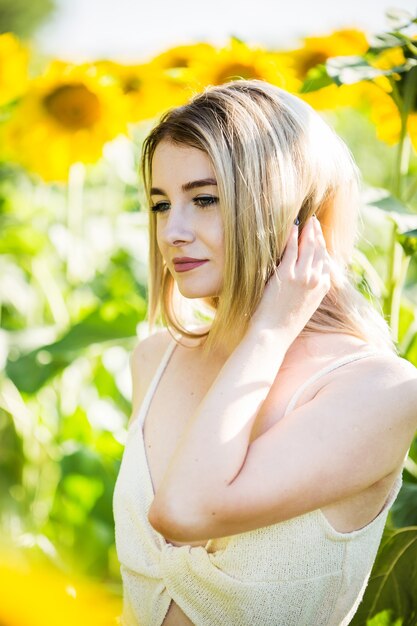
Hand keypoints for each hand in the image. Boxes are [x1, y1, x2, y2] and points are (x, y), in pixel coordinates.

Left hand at [250, 216, 330, 340]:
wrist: (274, 334)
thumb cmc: (285, 323)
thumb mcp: (305, 306)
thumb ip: (309, 289)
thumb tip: (305, 278)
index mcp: (322, 288)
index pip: (326, 260)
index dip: (322, 246)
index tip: (318, 236)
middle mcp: (316, 280)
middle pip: (319, 250)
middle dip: (317, 234)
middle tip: (313, 222)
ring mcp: (303, 277)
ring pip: (309, 247)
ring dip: (308, 231)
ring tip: (305, 221)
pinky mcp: (287, 275)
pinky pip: (292, 249)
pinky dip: (293, 235)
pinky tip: (292, 226)